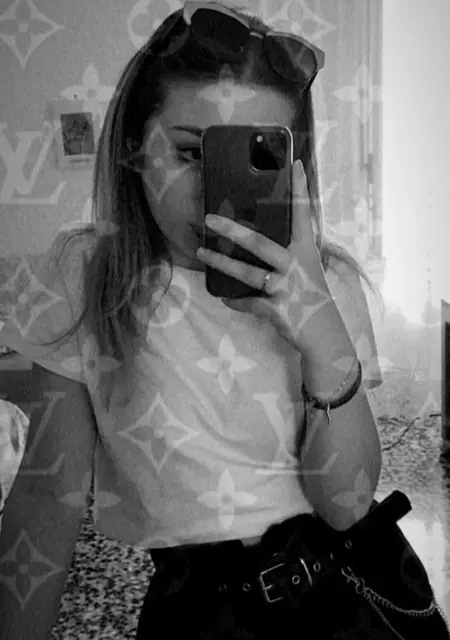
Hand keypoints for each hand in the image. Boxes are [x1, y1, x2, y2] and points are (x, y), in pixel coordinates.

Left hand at [196, 159, 334, 350]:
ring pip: (247, 273)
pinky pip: (247, 302)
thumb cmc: (314, 298)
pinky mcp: (276, 309)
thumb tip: (262, 240)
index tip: (295, 164)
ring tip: (201, 253)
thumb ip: (291, 253)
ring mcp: (285, 288)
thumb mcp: (308, 270)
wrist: (326, 334)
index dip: (299, 190)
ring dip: (221, 263)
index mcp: (306, 251)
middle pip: (260, 243)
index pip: (304, 215)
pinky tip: (225, 298)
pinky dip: (236, 301)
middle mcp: (296, 266)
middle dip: (232, 230)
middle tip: (209, 219)